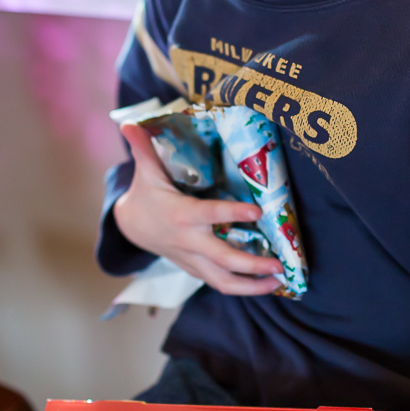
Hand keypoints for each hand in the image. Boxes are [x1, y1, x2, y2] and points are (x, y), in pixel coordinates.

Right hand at [114, 123, 282, 295]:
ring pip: (223, 281)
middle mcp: (190, 241)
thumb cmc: (147, 194)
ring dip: (252, 286)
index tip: (257, 211)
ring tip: (279, 282)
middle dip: (253, 265)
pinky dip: (243, 287)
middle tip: (280, 263)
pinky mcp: (196, 269)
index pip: (211, 214)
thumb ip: (143, 148)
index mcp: (181, 214)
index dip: (233, 214)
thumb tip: (129, 123)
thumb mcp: (146, 172)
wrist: (131, 227)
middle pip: (223, 259)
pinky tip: (266, 284)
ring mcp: (193, 260)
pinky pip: (220, 283)